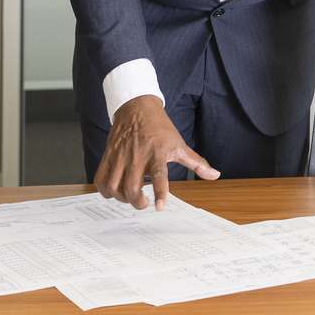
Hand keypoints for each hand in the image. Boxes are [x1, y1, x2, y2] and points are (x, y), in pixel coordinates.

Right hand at [94, 96, 217, 209]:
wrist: (137, 107)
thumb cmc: (160, 128)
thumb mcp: (179, 144)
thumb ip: (196, 163)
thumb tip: (215, 175)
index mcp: (157, 153)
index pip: (158, 175)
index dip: (160, 193)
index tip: (159, 207)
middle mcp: (137, 156)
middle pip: (131, 187)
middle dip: (137, 202)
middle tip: (144, 204)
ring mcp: (120, 156)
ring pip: (114, 186)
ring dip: (121, 198)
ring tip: (129, 197)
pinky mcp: (108, 156)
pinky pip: (100, 178)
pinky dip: (105, 190)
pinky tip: (114, 191)